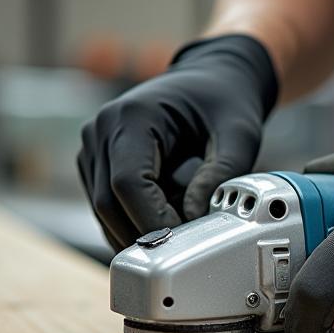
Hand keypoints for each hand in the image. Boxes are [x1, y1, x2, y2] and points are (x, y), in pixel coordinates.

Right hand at [78, 34, 277, 249]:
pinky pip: (108, 206)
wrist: (209, 80)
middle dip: (144, 234)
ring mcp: (93, 147)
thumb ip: (220, 175)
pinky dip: (135, 221)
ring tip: (181, 233)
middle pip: (108, 203)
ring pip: (103, 211)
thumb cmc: (224, 102)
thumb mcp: (239, 135)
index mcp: (132, 115)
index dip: (153, 220)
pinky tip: (167, 221)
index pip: (128, 183)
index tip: (184, 242)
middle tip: (185, 252)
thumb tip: (195, 217)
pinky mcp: (96, 164)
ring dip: (138, 231)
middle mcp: (102, 129)